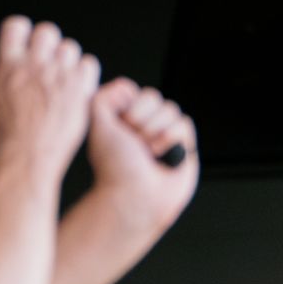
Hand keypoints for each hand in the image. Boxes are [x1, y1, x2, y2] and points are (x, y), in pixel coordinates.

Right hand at [0, 17, 100, 179]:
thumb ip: (7, 79)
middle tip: (50, 65)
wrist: (26, 164)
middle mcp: (33, 65)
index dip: (25, 33)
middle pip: (48, 32)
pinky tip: (78, 92)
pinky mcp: (79, 89)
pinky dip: (86, 75)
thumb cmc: (9, 144)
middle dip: (50, 46)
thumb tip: (13, 69)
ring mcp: (58, 75)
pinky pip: (89, 65)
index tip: (28, 42)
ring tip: (64, 86)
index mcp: (7, 66)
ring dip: (68, 62)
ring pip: (70, 48)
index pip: (17, 26)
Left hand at [83, 78, 198, 232]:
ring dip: (157, 131)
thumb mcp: (99, 126)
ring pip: (170, 109)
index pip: (133, 91)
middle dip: (142, 119)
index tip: (122, 125)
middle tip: (135, 142)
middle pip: (153, 97)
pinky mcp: (184, 145)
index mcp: (122, 120)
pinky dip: (172, 139)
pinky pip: (184, 124)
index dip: (130, 106)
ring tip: (150, 153)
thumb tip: (123, 86)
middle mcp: (143, 125)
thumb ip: (103, 98)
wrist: (136, 197)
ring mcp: (164, 135)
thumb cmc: (115, 167)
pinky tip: (164, 157)